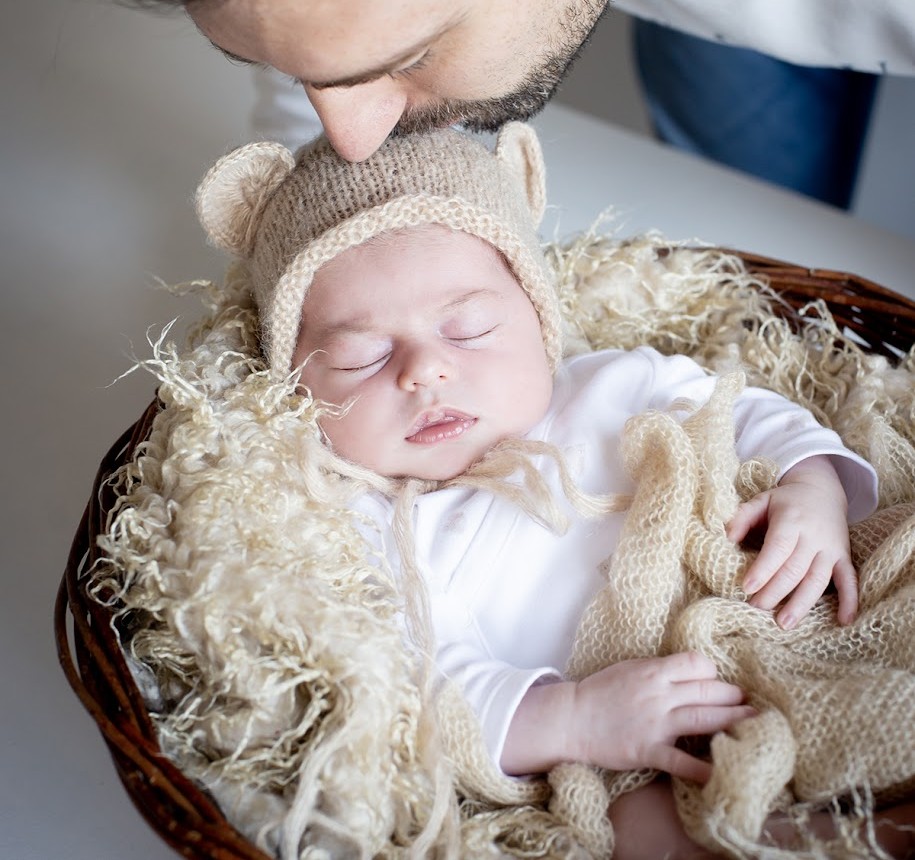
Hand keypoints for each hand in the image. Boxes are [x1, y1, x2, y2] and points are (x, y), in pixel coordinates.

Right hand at [570, 652, 751, 782]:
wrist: (572, 718)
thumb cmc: (600, 691)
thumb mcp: (630, 669)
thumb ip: (659, 671)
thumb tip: (690, 673)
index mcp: (653, 671)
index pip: (698, 664)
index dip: (712, 672)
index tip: (715, 681)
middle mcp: (659, 694)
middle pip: (709, 690)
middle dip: (733, 696)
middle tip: (749, 702)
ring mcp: (655, 723)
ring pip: (704, 718)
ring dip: (734, 721)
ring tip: (754, 722)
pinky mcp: (649, 750)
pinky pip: (682, 761)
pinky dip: (704, 769)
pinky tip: (723, 773)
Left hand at [728, 455, 856, 629]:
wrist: (822, 490)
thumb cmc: (785, 501)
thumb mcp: (762, 500)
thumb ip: (743, 516)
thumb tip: (728, 537)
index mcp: (791, 521)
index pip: (777, 548)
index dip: (763, 569)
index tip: (747, 588)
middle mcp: (813, 536)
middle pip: (794, 569)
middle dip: (774, 591)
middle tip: (755, 607)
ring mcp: (831, 548)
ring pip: (818, 579)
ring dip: (801, 603)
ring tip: (784, 623)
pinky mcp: (843, 556)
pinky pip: (849, 580)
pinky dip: (850, 600)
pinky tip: (844, 621)